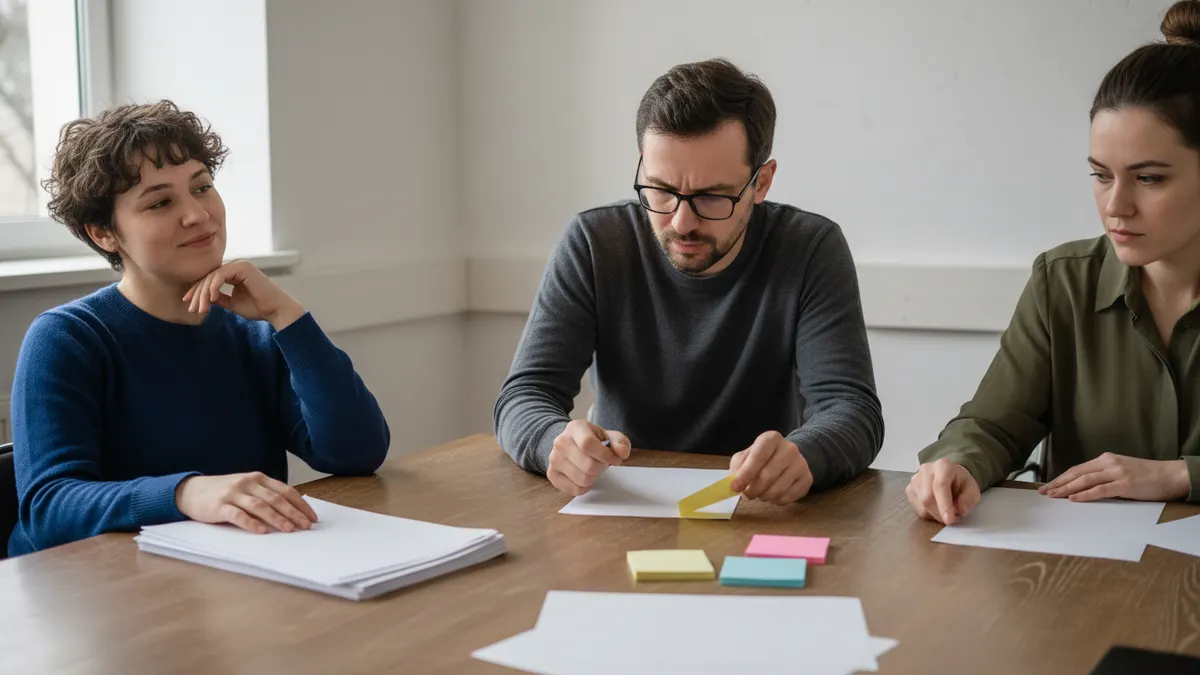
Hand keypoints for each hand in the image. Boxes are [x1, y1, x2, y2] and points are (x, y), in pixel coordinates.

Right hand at [175, 472, 318, 533]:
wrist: (191, 490)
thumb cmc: (224, 492)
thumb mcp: (247, 488)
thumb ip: (265, 495)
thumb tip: (292, 511)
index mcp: (258, 478)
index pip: (285, 490)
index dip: (300, 504)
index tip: (312, 517)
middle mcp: (248, 483)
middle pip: (276, 499)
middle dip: (293, 513)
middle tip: (306, 526)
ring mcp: (233, 493)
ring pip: (260, 506)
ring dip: (276, 518)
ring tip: (289, 529)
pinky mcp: (219, 506)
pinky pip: (237, 515)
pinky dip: (251, 523)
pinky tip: (261, 531)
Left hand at [183, 260, 304, 329]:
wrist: (275, 310)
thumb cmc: (258, 307)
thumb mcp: (232, 303)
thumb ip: (219, 298)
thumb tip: (204, 298)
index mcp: (234, 273)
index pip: (210, 280)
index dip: (197, 291)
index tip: (188, 304)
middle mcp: (236, 266)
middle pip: (208, 277)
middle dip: (197, 294)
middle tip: (191, 308)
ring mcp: (240, 265)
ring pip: (212, 276)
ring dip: (204, 293)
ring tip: (201, 308)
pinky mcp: (243, 267)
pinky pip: (221, 275)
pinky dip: (214, 287)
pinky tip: (211, 299)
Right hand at [547, 420, 630, 496]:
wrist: (568, 443)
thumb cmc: (592, 440)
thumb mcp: (607, 435)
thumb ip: (619, 442)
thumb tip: (622, 453)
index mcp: (575, 428)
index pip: (588, 444)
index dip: (605, 455)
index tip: (615, 459)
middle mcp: (560, 442)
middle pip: (588, 466)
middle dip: (602, 467)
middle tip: (603, 463)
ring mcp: (554, 459)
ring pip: (582, 480)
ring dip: (594, 477)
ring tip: (592, 468)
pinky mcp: (552, 474)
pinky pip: (575, 489)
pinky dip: (585, 487)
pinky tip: (584, 476)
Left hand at [729, 431, 812, 504]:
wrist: (788, 458)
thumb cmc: (762, 458)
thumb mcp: (746, 456)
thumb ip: (738, 468)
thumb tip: (733, 484)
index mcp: (771, 438)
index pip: (758, 456)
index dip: (746, 473)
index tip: (735, 487)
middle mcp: (789, 448)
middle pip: (767, 476)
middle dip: (753, 490)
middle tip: (746, 494)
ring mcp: (801, 463)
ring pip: (778, 490)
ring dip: (764, 497)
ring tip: (760, 494)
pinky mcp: (807, 478)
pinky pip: (788, 497)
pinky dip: (776, 501)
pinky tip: (773, 495)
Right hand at [907, 458, 980, 524]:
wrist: (949, 475)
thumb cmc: (960, 482)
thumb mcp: (972, 489)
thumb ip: (969, 499)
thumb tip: (960, 510)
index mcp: (943, 466)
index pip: (940, 486)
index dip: (944, 505)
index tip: (949, 520)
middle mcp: (926, 470)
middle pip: (927, 498)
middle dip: (940, 513)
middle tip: (952, 518)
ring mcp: (915, 479)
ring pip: (922, 505)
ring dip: (936, 514)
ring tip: (946, 509)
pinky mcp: (909, 489)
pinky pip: (918, 508)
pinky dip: (929, 514)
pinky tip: (936, 507)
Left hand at [1038, 453, 1189, 501]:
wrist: (1172, 475)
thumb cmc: (1148, 476)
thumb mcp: (1122, 471)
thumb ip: (1104, 476)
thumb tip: (1085, 487)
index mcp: (1106, 459)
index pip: (1077, 469)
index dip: (1061, 477)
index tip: (1048, 485)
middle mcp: (1108, 463)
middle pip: (1076, 473)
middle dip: (1058, 483)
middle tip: (1043, 492)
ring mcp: (1116, 473)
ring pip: (1084, 481)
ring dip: (1066, 489)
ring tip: (1053, 496)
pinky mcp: (1125, 485)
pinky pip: (1100, 490)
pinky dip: (1085, 495)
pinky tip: (1073, 499)